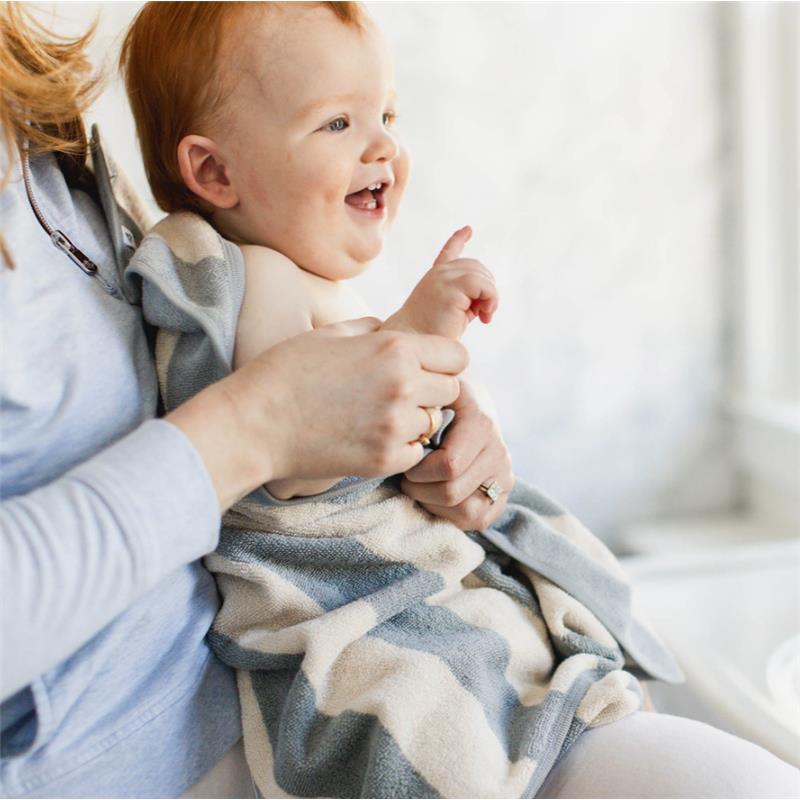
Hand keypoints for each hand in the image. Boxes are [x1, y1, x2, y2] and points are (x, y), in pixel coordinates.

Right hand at [167, 317, 468, 510]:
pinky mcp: (384, 459)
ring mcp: (396, 426)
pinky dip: (403, 447)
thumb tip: (389, 331)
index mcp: (394, 349)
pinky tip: (374, 437)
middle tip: (402, 392)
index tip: (426, 367)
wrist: (255, 424)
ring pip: (434, 422)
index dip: (443, 360)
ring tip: (381, 416)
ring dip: (417, 419)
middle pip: (452, 389)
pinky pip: (416, 452)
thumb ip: (371, 330)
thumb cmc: (286, 372)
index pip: (457, 355)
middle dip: (433, 389)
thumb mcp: (330, 334)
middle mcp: (404, 386)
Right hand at [384, 226, 498, 339]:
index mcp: (436, 278)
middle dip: (487, 289)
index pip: (448, 253)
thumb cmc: (432, 336)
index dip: (458, 240)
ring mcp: (443, 277)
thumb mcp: (452, 313)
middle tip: (482, 314)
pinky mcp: (450, 288)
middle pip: (477, 267)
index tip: (468, 230)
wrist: (414, 342)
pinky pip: (484, 286)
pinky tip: (484, 317)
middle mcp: (438, 273)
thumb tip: (488, 297)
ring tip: (483, 316)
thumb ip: (467, 299)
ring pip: (482, 275)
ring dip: (491, 297)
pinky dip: (491, 300)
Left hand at [400, 376, 512, 530]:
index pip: (449, 465)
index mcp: (482, 424)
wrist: (470, 401)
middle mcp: (499, 452)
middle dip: (420, 489)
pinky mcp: (504, 493)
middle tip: (407, 478)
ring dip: (434, 505)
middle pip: (452, 492)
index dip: (418, 471)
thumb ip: (421, 396)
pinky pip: (478, 520)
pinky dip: (451, 515)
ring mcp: (505, 475)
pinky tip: (436, 498)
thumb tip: (404, 413)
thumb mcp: (431, 387)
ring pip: (466, 512)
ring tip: (421, 487)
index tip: (405, 461)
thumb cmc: (440, 395)